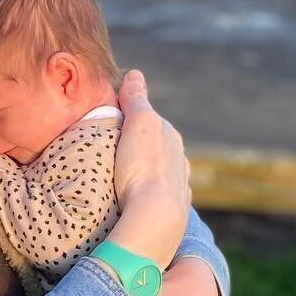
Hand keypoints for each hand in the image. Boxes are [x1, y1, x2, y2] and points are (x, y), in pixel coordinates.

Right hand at [109, 70, 189, 272]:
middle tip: (115, 149)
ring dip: (148, 172)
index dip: (133, 118)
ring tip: (125, 177)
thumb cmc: (143, 170)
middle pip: (158, 147)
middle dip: (141, 146)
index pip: (151, 120)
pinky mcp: (174, 214)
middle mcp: (181, 161)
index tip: (114, 121)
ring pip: (163, 173)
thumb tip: (134, 74)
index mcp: (172, 138)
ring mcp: (180, 189)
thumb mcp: (139, 124)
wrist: (154, 221)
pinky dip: (151, 195)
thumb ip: (137, 99)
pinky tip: (140, 200)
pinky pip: (161, 198)